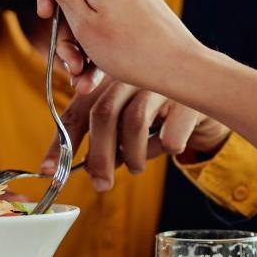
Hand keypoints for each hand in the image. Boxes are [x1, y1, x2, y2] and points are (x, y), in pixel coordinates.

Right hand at [32, 0, 205, 94]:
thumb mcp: (83, 23)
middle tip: (69, 64)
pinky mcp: (146, 11)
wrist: (181, 68)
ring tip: (83, 80)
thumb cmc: (129, 50)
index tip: (46, 16)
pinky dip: (103, 47)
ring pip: (95, 15)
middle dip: (66, 32)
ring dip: (83, 48)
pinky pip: (114, 23)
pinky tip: (97, 76)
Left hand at [40, 77, 231, 191]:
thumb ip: (103, 136)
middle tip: (101, 185)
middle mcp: (132, 72)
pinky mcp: (190, 97)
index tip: (48, 170)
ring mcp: (161, 80)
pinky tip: (168, 147)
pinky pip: (169, 135)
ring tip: (135, 168)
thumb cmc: (157, 110)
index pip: (77, 110)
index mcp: (109, 77)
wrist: (208, 92)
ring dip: (132, 156)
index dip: (61, 142)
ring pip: (134, 122)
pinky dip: (164, 150)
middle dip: (99, 157)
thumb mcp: (125, 119)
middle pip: (103, 114)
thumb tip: (81, 168)